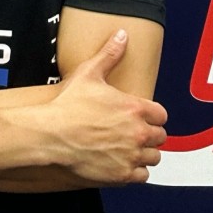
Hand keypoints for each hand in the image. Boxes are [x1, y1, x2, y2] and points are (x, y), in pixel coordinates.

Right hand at [48, 29, 166, 184]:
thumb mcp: (89, 73)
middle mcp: (138, 133)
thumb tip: (122, 35)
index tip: (143, 116)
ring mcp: (131, 156)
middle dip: (149, 134)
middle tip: (134, 132)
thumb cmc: (68, 105)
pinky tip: (123, 163)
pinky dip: (135, 171)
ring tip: (129, 148)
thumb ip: (110, 54)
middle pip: (160, 137)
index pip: (161, 115)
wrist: (51, 134)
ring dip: (144, 153)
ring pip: (153, 158)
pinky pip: (142, 177)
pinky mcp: (122, 175)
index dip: (151, 115)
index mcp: (135, 108)